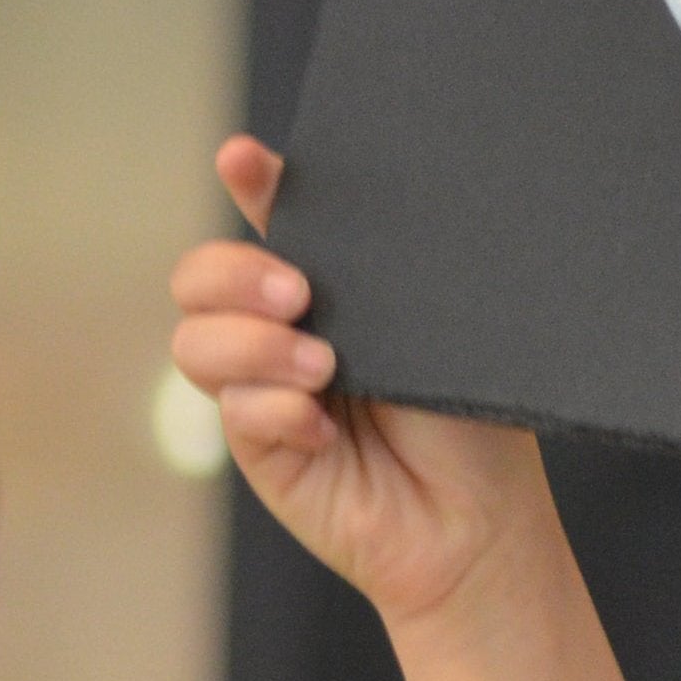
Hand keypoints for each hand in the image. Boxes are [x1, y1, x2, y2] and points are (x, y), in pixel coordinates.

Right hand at [168, 136, 552, 627]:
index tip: (243, 157)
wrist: (483, 523)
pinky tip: (326, 429)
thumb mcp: (442, 335)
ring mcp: (264, 388)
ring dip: (254, 347)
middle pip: (201, 276)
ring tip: (324, 368)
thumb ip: (391, 279)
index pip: (273, 221)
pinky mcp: (261, 447)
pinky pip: (235, 411)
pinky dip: (277, 411)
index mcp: (332, 288)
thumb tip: (360, 217)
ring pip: (197, 342)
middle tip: (299, 295)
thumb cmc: (474, 424)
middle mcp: (284, 331)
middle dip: (235, 274)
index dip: (252, 182)